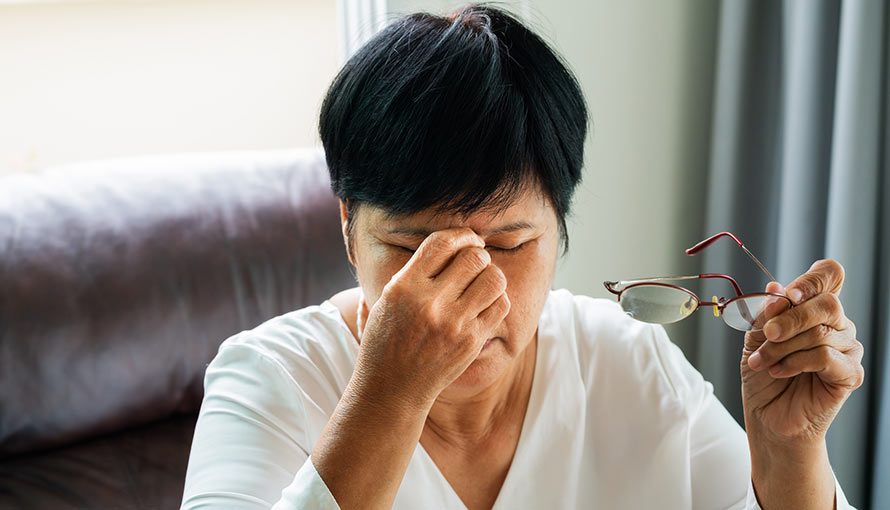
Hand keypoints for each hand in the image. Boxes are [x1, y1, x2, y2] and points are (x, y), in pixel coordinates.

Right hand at [352, 227, 509, 410]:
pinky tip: (484, 303)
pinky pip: (500, 305)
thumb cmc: (386, 340)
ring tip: (482, 282)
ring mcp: (454, 324)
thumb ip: (411, 271)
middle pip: (474, 257)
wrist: (392, 389)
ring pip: (494, 279)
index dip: (461, 235)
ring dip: (491, 275)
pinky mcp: (471, 342)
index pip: (441, 243)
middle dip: (478, 254)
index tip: (467, 239)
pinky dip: (496, 299)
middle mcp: (430, 303)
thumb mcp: (385, 300)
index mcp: (404, 287)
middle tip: (475, 262)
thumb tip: (443, 241)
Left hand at [741, 259, 863, 443]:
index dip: (811, 280)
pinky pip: (824, 356)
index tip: (787, 294)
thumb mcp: (755, 338)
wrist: (767, 416)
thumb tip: (775, 288)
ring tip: (762, 362)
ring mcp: (847, 348)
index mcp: (814, 307)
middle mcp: (837, 324)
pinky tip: (779, 372)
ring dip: (782, 347)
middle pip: (827, 303)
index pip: (829, 275)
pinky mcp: (850, 374)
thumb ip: (766, 313)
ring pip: (820, 332)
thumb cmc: (763, 375)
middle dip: (789, 319)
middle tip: (767, 335)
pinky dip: (795, 363)